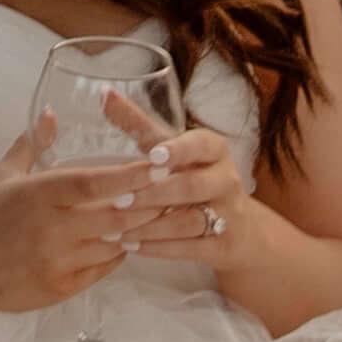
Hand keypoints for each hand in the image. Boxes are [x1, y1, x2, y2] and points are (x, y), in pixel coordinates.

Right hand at [0, 119, 157, 315]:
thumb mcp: (3, 175)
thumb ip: (33, 142)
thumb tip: (53, 112)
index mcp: (40, 194)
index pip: (97, 181)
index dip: (134, 173)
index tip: (162, 163)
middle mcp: (52, 227)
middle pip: (117, 214)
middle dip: (152, 203)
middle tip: (180, 192)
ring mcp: (58, 260)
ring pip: (115, 243)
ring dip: (141, 230)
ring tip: (167, 217)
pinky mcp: (60, 287)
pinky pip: (103, 269)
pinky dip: (119, 254)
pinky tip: (129, 242)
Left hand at [120, 124, 252, 267]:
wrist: (239, 227)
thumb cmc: (192, 175)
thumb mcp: (170, 148)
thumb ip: (138, 123)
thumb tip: (103, 92)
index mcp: (213, 150)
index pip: (200, 144)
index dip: (178, 150)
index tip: (152, 156)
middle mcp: (226, 179)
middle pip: (192, 186)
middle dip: (156, 194)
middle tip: (120, 200)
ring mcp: (229, 214)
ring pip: (190, 221)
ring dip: (152, 227)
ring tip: (119, 232)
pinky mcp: (225, 245)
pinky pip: (192, 249)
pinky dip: (160, 249)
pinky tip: (132, 248)